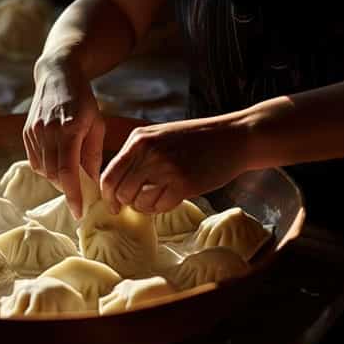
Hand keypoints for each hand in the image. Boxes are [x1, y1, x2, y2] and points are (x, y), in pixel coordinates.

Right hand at [23, 56, 104, 218]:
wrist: (58, 74)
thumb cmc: (83, 100)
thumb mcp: (97, 124)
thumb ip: (93, 155)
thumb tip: (92, 184)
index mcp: (69, 129)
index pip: (68, 172)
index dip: (73, 196)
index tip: (79, 212)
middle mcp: (48, 132)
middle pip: (55, 174)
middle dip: (67, 188)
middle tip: (80, 193)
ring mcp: (34, 132)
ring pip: (44, 170)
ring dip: (57, 178)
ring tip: (70, 173)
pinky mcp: (26, 132)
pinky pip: (35, 161)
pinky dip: (46, 168)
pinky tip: (57, 161)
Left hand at [100, 118, 250, 213]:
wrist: (235, 138)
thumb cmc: (196, 140)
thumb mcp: (159, 136)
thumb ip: (137, 155)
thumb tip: (116, 185)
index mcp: (138, 139)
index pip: (109, 175)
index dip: (108, 196)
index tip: (113, 205)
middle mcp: (148, 152)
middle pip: (121, 192)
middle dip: (127, 204)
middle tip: (139, 204)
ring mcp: (165, 168)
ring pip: (139, 202)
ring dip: (146, 207)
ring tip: (158, 199)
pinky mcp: (183, 184)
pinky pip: (160, 207)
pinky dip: (162, 208)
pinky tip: (172, 197)